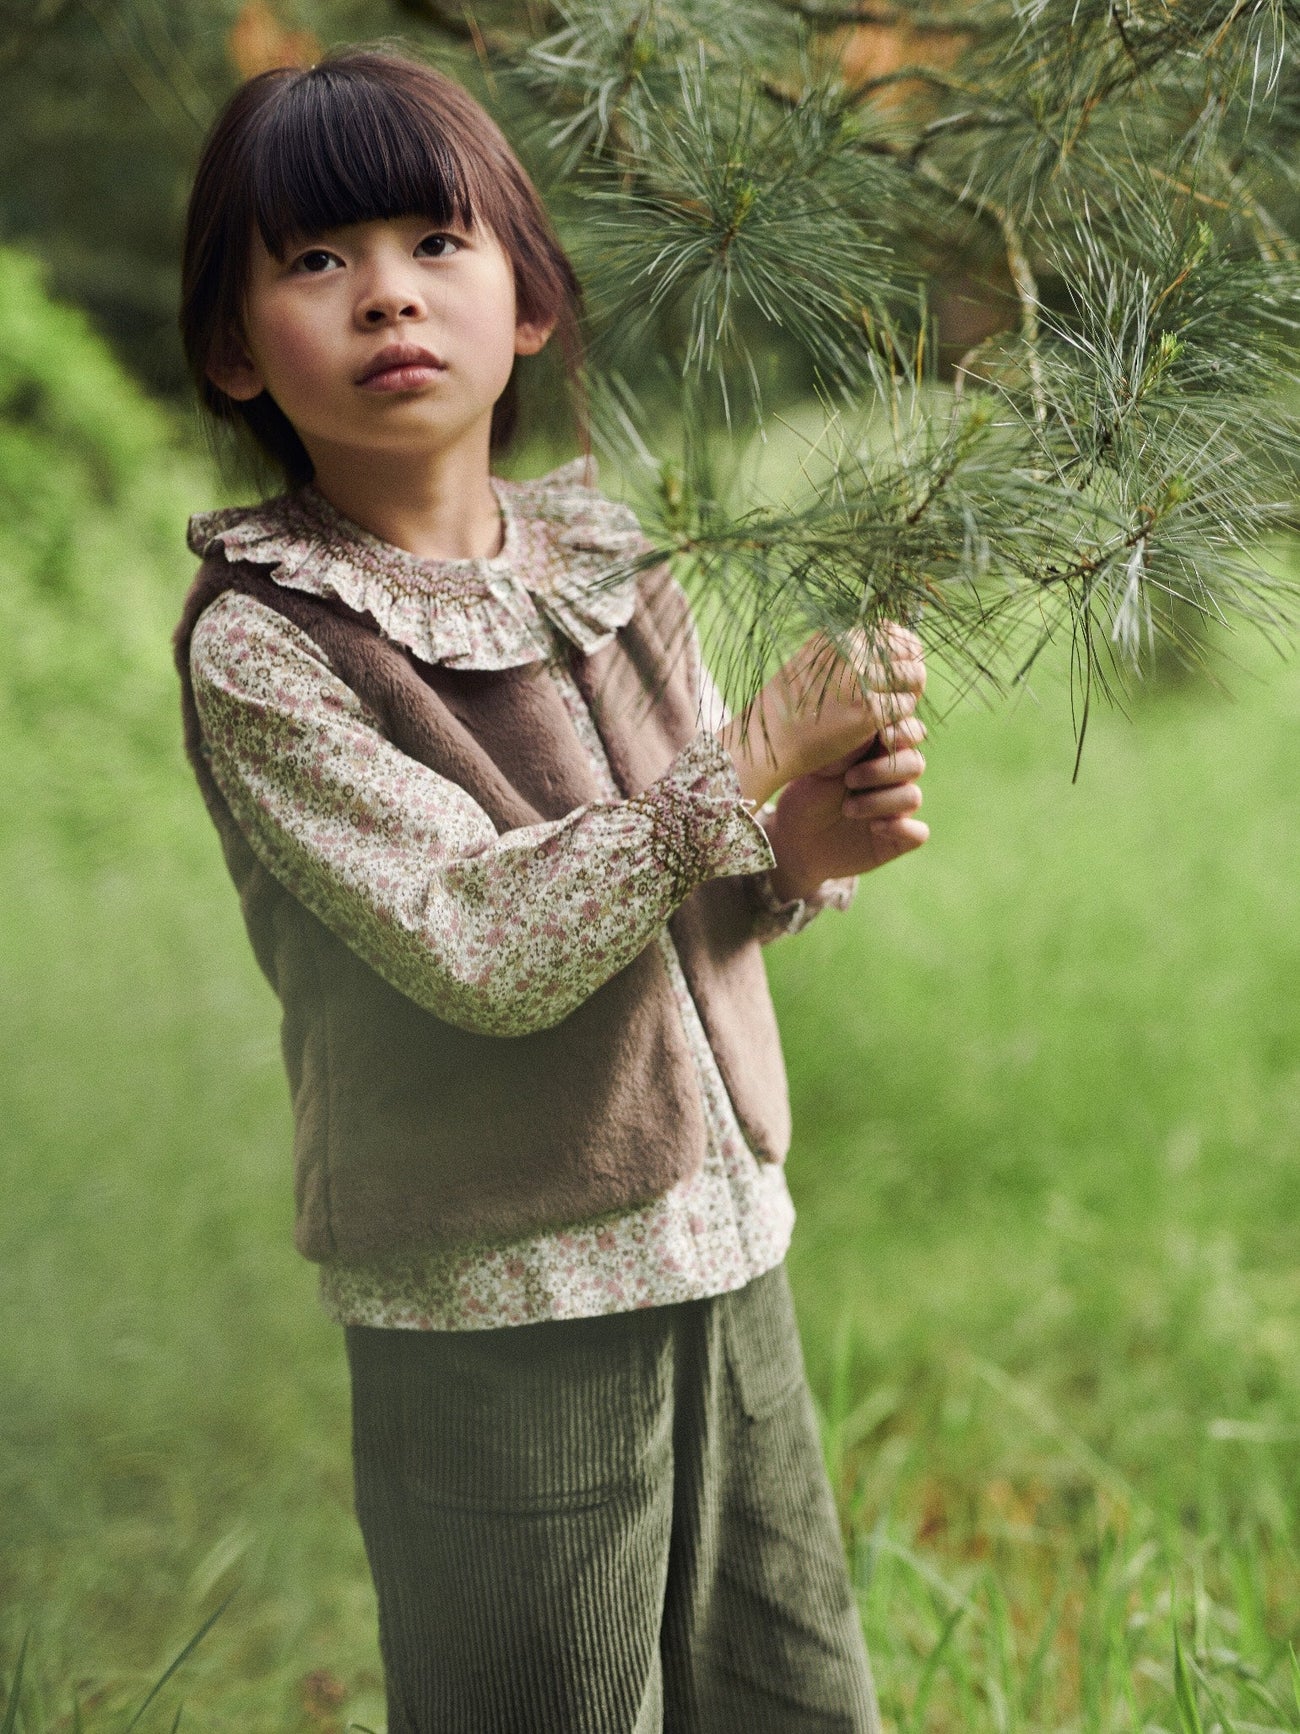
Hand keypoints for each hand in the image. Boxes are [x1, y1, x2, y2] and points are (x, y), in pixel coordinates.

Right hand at [719, 623, 925, 807]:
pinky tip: (881, 727)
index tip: (899, 668)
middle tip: (902, 694)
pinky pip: (904, 706)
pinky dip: (899, 718)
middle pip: (909, 651)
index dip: (903, 649)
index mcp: (839, 636)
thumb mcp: (811, 664)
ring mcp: (861, 680)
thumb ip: (845, 654)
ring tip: (891, 711)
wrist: (768, 741)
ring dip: (908, 695)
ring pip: (913, 678)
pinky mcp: (868, 710)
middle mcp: (853, 651)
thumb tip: (887, 646)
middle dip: (911, 672)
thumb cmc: (788, 709)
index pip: (892, 630)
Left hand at [763, 719, 928, 901]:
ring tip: (847, 808)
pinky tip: (874, 828)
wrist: (794, 841)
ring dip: (880, 801)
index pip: (909, 732)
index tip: (882, 736)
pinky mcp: (897, 839)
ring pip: (913, 797)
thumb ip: (847, 745)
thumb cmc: (806, 795)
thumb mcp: (819, 766)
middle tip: (849, 779)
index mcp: (879, 751)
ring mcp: (897, 809)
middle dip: (884, 770)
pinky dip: (900, 828)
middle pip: (916, 763)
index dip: (904, 731)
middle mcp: (894, 778)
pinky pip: (919, 833)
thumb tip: (872, 726)